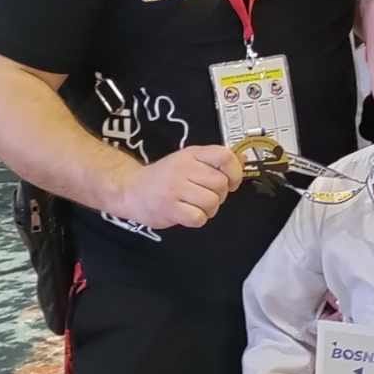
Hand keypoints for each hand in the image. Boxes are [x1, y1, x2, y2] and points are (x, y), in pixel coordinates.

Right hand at [117, 145, 239, 230]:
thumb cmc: (163, 177)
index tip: (232, 181)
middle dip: (220, 195)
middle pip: (221, 184)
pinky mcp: (169, 208)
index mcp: (191, 154)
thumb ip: (214, 161)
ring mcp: (175, 188)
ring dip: (209, 209)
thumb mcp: (188, 160)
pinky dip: (198, 219)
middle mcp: (184, 168)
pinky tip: (188, 213)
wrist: (130, 189)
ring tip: (196, 206)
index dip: (235, 172)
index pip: (224, 156)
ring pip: (212, 202)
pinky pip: (198, 218)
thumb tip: (243, 159)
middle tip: (207, 196)